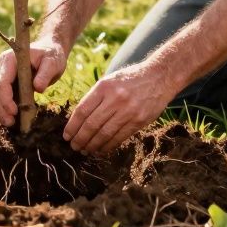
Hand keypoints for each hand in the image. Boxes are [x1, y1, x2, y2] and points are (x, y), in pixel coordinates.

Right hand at [0, 38, 67, 126]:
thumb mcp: (52, 62)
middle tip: (10, 123)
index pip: (2, 81)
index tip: (14, 112)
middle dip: (1, 108)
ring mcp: (2, 75)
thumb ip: (45, 73)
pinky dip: (4, 109)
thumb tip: (38, 88)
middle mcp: (2, 67)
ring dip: (0, 111)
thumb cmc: (51, 55)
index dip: (6, 98)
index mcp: (9, 59)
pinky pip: (1, 98)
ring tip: (10, 124)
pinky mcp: (6, 83)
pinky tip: (11, 120)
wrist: (50, 50)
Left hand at [63, 61, 177, 153]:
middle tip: (74, 146)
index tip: (66, 136)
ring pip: (105, 133)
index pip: (82, 110)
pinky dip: (108, 146)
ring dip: (92, 145)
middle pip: (92, 124)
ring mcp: (128, 110)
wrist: (159, 76)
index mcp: (104, 87)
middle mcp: (115, 99)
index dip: (72, 126)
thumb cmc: (130, 79)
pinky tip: (101, 149)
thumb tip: (78, 120)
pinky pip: (119, 137)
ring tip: (85, 150)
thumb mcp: (109, 81)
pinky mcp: (139, 120)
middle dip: (80, 139)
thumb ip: (95, 97)